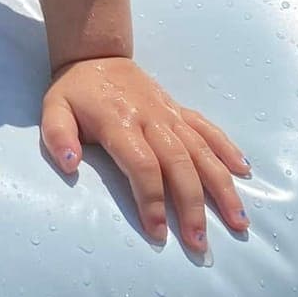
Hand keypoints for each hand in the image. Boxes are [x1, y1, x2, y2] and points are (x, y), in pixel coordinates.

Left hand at [42, 56, 250, 251]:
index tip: (158, 233)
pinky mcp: (179, 109)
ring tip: (238, 221)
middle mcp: (150, 118)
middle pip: (179, 163)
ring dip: (221, 186)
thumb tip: (70, 163)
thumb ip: (58, 135)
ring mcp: (169, 113)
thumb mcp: (54, 108)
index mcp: (119, 121)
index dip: (152, 200)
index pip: (142, 165)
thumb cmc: (76, 91)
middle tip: (200, 243)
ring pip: (201, 150)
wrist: (97, 53)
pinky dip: (227, 148)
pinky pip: (207, 128)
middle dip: (192, 205)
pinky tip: (244, 171)